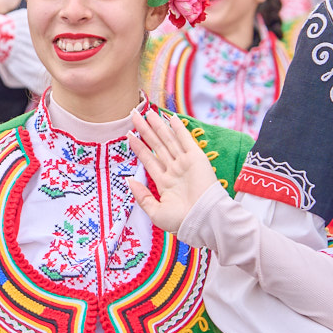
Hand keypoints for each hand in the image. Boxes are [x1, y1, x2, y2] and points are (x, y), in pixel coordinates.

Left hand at [127, 110, 218, 232]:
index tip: (128, 134)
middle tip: (133, 114)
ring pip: (168, 140)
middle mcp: (174, 170)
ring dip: (158, 125)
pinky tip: (170, 117)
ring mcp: (185, 163)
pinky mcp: (196, 158)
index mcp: (164, 182)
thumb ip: (142, 196)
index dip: (138, 147)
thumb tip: (129, 180)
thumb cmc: (181, 221)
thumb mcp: (155, 212)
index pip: (148, 159)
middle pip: (156, 145)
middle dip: (144, 130)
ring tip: (147, 112)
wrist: (204, 220)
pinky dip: (178, 128)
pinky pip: (185, 140)